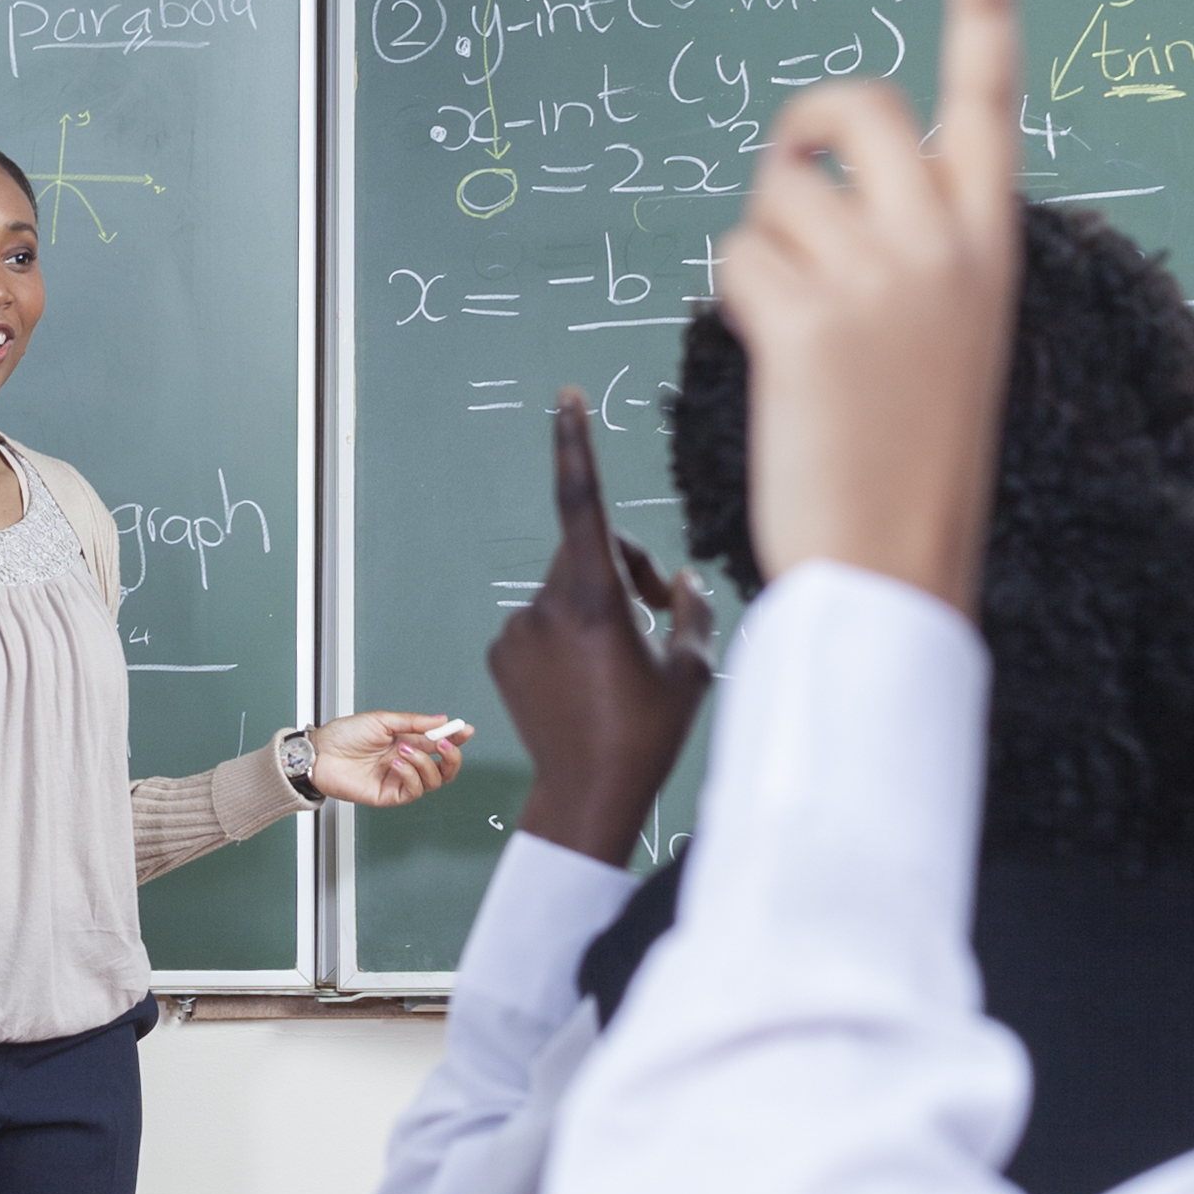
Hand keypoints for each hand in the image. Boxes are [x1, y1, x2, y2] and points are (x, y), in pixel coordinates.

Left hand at [298, 711, 474, 810]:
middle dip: (452, 756)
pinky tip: (396, 763)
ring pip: (433, 781)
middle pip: (444, 768)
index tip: (465, 730)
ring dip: (424, 763)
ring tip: (403, 750)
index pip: (439, 743)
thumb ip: (413, 723)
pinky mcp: (389, 795)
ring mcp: (399, 780)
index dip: (455, 737)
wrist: (320, 753)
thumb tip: (441, 720)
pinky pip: (413, 791)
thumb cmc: (343, 735)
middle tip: (445, 744)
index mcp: (407, 742)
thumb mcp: (382, 720)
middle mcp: (407, 762)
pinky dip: (410, 775)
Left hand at [481, 388, 714, 858]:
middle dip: (623, 565)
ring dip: (593, 604)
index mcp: (596, 599)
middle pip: (587, 550)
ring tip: (619, 663)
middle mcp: (548, 604)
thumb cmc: (647, 733)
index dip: (576, 446)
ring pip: (564, 588)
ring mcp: (518, 629)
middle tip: (658, 608)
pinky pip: (539, 621)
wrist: (588, 794)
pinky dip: (564, 634)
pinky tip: (584, 680)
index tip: (565, 400)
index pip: (583, 503)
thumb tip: (685, 581)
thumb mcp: (691, 667)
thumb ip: (692, 608)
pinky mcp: (501, 653)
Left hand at [716, 0, 1021, 609]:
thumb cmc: (915, 453)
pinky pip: (738, 256)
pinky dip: (738, 301)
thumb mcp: (951, 333)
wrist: (898, 562)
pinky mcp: (808, 316)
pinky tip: (776, 360)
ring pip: (780, 192)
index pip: (994, 94)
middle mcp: (945, 241)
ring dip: (766, 247)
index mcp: (990, 239)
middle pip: (857, 106)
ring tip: (803, 330)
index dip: (985, 2)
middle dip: (803, 128)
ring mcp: (879, 276)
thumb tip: (815, 184)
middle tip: (791, 181)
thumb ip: (917, 249)